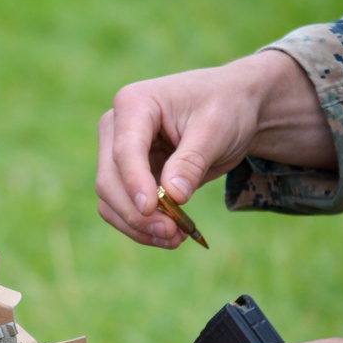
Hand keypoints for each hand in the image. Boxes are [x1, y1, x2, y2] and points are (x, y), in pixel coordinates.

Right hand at [95, 50, 332, 247]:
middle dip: (136, 212)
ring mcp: (117, 154)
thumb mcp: (217, 128)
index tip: (150, 209)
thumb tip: (173, 196)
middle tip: (172, 233)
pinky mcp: (127, 176)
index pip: (125, 150)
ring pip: (110, 200)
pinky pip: (123, 208)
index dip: (134, 182)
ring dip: (137, 225)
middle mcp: (116, 129)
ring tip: (175, 239)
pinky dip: (142, 226)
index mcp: (133, 104)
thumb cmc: (225, 106)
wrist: (232, 106)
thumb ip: (192, 161)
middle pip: (109, 180)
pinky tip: (170, 234)